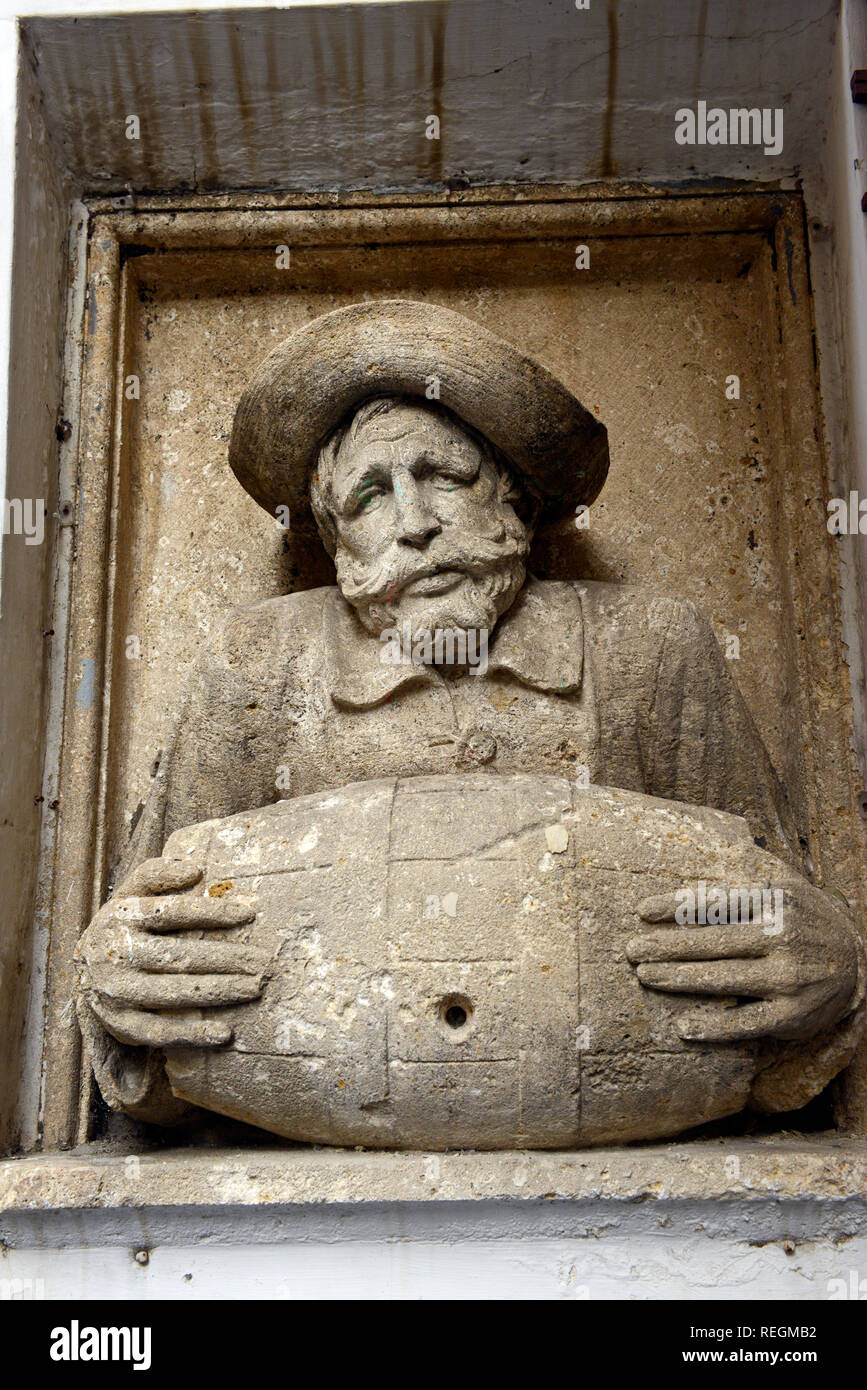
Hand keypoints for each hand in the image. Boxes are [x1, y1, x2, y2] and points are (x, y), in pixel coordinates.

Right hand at [75, 856, 266, 1048]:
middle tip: (264, 962)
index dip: (213, 912)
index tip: (249, 914)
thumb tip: (196, 870)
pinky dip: (194, 1034)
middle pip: (180, 956)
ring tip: (255, 989)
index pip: (173, 912)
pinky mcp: (121, 1024)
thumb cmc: (123, 925)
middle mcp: (117, 955)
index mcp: (122, 917)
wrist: (84, 971)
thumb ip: (157, 874)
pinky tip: (226, 1033)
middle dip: (228, 959)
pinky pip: (161, 1032)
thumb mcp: (130, 893)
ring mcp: (118, 992)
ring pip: (175, 993)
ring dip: (220, 992)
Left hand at [625, 875, 862, 1042]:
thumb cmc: (805, 920)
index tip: (641, 910)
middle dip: (665, 946)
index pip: (714, 903)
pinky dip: (712, 1028)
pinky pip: (744, 1024)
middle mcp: (782, 937)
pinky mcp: (792, 1015)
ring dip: (678, 979)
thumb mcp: (782, 891)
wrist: (859, 961)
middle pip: (711, 942)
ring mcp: (787, 978)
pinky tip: (684, 1028)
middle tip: (630, 949)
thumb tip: (685, 889)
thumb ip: (739, 888)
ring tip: (646, 976)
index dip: (674, 907)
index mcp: (775, 902)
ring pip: (721, 980)